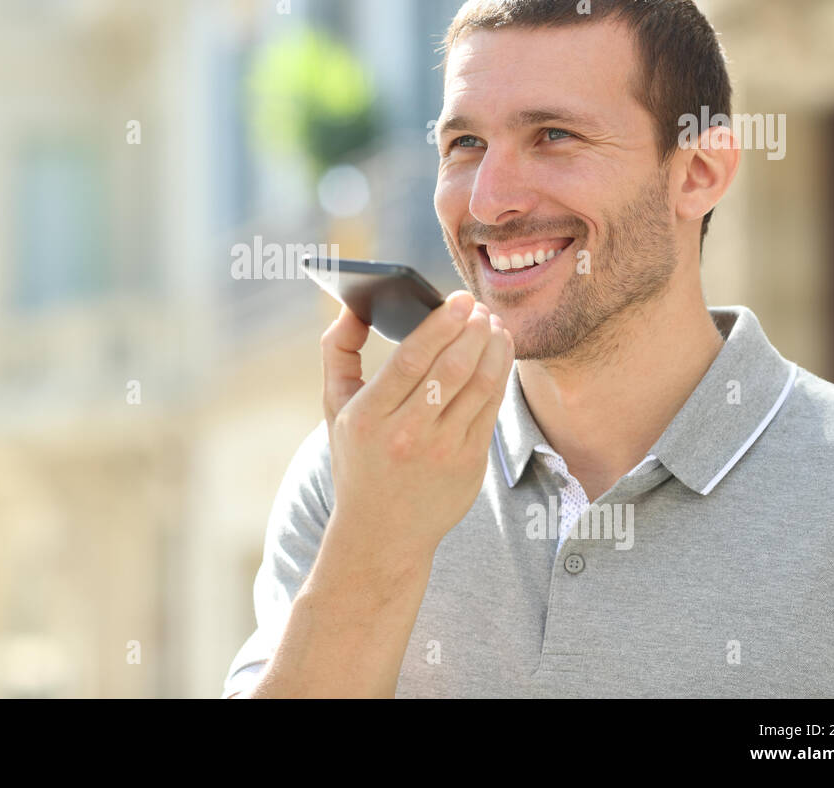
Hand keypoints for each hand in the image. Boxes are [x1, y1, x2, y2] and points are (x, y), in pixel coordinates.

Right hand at [319, 291, 513, 561]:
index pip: (410, 360)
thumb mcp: (334, 407)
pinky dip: (499, 375)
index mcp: (367, 417)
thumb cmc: (357, 458)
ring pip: (479, 386)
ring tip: (494, 325)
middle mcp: (405, 436)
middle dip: (473, 330)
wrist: (382, 533)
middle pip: (451, 369)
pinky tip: (499, 354)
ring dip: (493, 348)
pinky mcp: (470, 465)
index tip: (458, 299)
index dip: (440, 325)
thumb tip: (352, 305)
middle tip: (480, 307)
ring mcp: (442, 453)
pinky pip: (491, 409)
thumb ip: (338, 351)